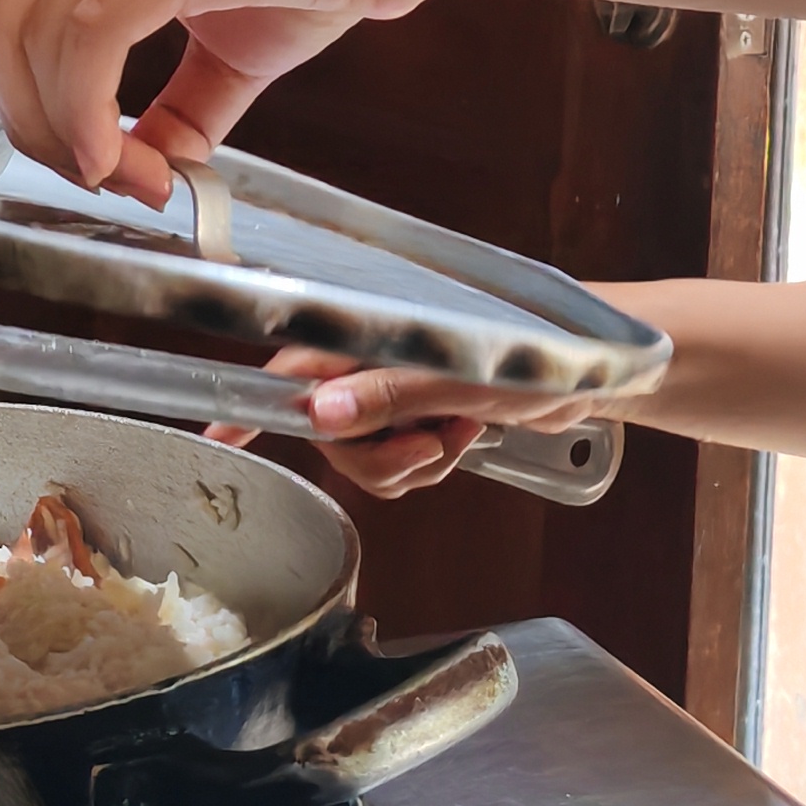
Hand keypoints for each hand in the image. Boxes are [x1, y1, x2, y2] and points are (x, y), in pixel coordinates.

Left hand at [0, 0, 448, 199]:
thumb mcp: (233, 44)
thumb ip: (176, 106)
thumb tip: (136, 174)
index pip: (17, 16)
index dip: (34, 108)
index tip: (96, 167)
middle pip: (6, 29)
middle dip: (38, 129)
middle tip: (103, 184)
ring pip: (38, 37)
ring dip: (72, 134)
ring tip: (139, 180)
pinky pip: (91, 37)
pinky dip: (88, 112)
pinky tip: (124, 159)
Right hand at [201, 347, 599, 499]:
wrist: (592, 369)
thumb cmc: (533, 349)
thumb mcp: (459, 372)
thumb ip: (389, 391)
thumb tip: (320, 415)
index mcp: (365, 337)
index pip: (288, 372)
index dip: (247, 408)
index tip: (212, 440)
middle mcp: (368, 364)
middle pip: (329, 435)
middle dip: (379, 454)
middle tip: (432, 442)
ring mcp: (395, 393)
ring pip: (365, 460)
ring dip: (414, 463)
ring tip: (460, 432)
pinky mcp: (421, 420)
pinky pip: (399, 468)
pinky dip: (430, 467)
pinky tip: (465, 439)